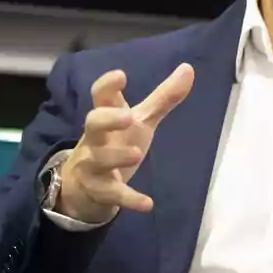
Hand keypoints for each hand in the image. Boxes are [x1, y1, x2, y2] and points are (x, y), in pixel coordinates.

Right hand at [57, 63, 193, 222]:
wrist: (83, 186)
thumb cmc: (115, 143)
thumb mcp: (140, 121)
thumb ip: (163, 98)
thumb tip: (188, 68)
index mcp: (107, 116)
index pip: (100, 96)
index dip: (107, 85)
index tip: (121, 75)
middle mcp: (96, 138)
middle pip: (92, 123)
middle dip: (107, 119)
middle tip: (128, 116)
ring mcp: (94, 165)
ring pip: (99, 160)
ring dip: (116, 156)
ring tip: (137, 154)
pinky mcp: (99, 190)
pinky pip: (112, 195)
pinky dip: (129, 199)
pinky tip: (147, 204)